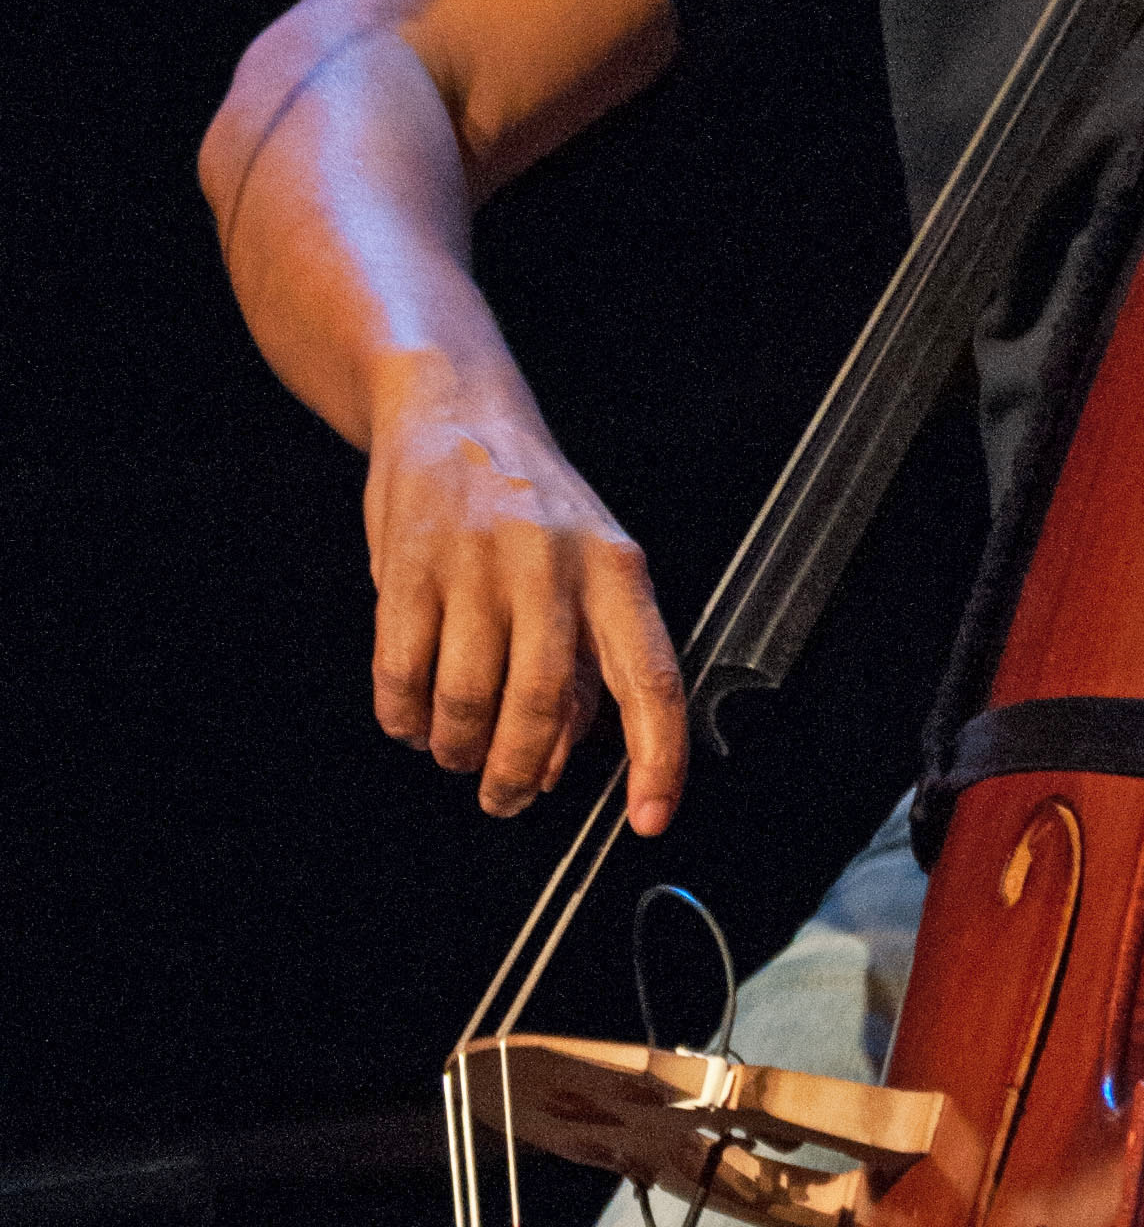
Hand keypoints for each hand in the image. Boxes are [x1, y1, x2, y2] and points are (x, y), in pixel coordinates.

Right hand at [362, 375, 688, 832]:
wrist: (455, 409)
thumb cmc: (530, 508)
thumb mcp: (587, 566)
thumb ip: (585, 658)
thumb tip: (560, 762)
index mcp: (616, 569)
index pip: (652, 677)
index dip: (658, 758)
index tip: (651, 818)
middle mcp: (553, 563)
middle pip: (543, 706)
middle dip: (519, 775)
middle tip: (505, 796)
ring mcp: (477, 562)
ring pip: (468, 701)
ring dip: (458, 749)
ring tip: (456, 748)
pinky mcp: (408, 566)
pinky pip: (401, 676)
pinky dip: (404, 718)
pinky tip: (412, 717)